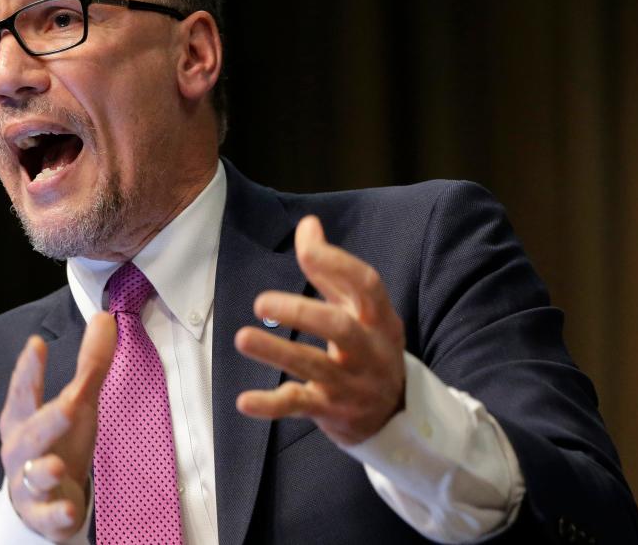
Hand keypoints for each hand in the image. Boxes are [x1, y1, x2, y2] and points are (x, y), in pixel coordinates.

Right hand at [0, 312, 115, 541]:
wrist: (44, 499)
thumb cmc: (57, 442)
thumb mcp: (75, 403)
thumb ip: (89, 364)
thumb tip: (104, 317)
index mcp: (23, 419)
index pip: (23, 391)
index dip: (28, 370)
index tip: (35, 344)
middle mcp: (20, 450)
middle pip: (30, 434)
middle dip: (47, 421)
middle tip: (69, 406)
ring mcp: (29, 483)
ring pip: (33, 475)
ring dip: (44, 470)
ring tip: (57, 465)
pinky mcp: (43, 513)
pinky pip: (47, 514)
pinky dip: (56, 512)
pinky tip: (70, 508)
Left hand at [234, 215, 405, 444]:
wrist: (395, 413)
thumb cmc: (368, 346)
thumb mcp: (358, 308)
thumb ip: (330, 269)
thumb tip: (308, 223)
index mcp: (379, 318)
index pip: (366, 285)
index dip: (337, 264)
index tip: (306, 247)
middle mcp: (369, 350)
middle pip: (339, 328)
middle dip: (301, 313)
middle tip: (261, 302)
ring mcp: (351, 383)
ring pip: (314, 366)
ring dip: (277, 352)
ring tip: (242, 337)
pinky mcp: (330, 411)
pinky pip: (299, 406)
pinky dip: (270, 406)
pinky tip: (243, 401)